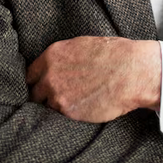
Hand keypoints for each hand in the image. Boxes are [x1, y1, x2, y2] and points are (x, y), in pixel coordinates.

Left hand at [26, 36, 160, 122]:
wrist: (131, 72)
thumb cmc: (114, 54)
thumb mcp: (83, 45)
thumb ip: (64, 56)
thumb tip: (58, 64)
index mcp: (52, 55)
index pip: (30, 74)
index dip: (37, 81)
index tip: (42, 86)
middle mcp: (50, 75)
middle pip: (34, 93)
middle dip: (43, 96)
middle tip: (56, 97)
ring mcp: (57, 95)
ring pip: (47, 107)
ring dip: (56, 107)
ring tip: (72, 104)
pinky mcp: (69, 113)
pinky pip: (62, 117)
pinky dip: (69, 115)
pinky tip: (81, 109)